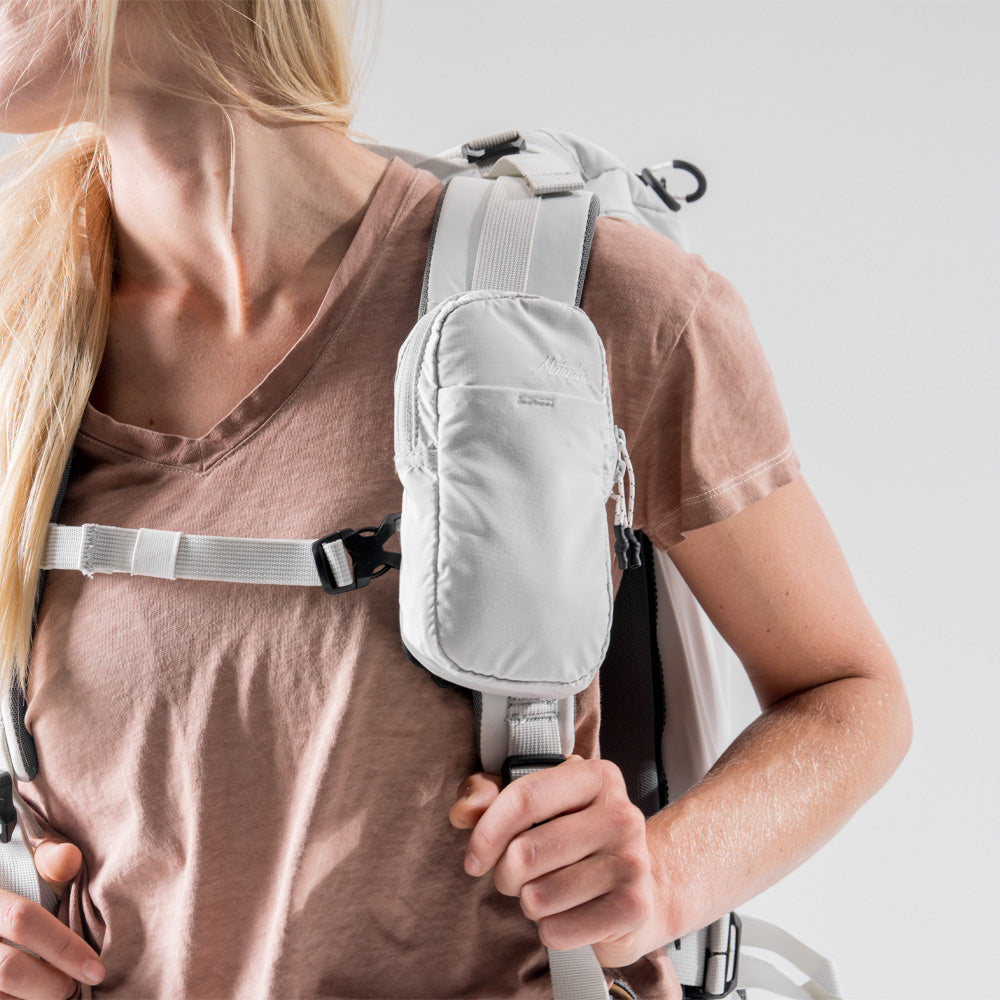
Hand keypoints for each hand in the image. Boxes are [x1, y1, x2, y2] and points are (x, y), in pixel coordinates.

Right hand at [0, 839, 104, 998]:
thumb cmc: (15, 886)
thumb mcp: (26, 866)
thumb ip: (49, 860)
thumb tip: (70, 858)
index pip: (23, 921)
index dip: (64, 947)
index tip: (97, 969)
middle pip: (9, 969)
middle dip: (52, 984)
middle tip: (76, 987)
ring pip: (0, 995)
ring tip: (62, 993)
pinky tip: (38, 997)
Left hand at [449, 756, 665, 967]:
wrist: (642, 887)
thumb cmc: (575, 841)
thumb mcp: (534, 807)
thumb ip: (489, 797)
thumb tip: (463, 811)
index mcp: (595, 777)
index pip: (524, 797)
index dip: (487, 832)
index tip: (475, 858)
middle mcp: (620, 814)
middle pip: (525, 853)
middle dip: (506, 875)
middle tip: (517, 877)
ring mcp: (631, 861)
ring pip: (538, 896)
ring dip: (530, 902)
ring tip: (548, 892)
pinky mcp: (632, 907)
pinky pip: (558, 930)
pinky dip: (551, 930)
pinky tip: (569, 914)